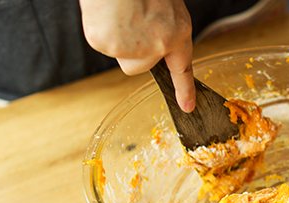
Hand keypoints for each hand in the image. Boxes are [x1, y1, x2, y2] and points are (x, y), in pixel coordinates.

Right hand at [79, 0, 195, 111]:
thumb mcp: (165, 4)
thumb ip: (162, 26)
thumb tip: (150, 37)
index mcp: (177, 32)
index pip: (183, 68)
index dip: (185, 90)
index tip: (188, 107)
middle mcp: (158, 46)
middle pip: (139, 66)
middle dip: (132, 51)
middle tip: (128, 22)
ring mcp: (132, 49)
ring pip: (119, 54)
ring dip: (116, 37)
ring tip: (117, 11)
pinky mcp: (107, 45)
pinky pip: (101, 44)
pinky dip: (100, 30)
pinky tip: (105, 13)